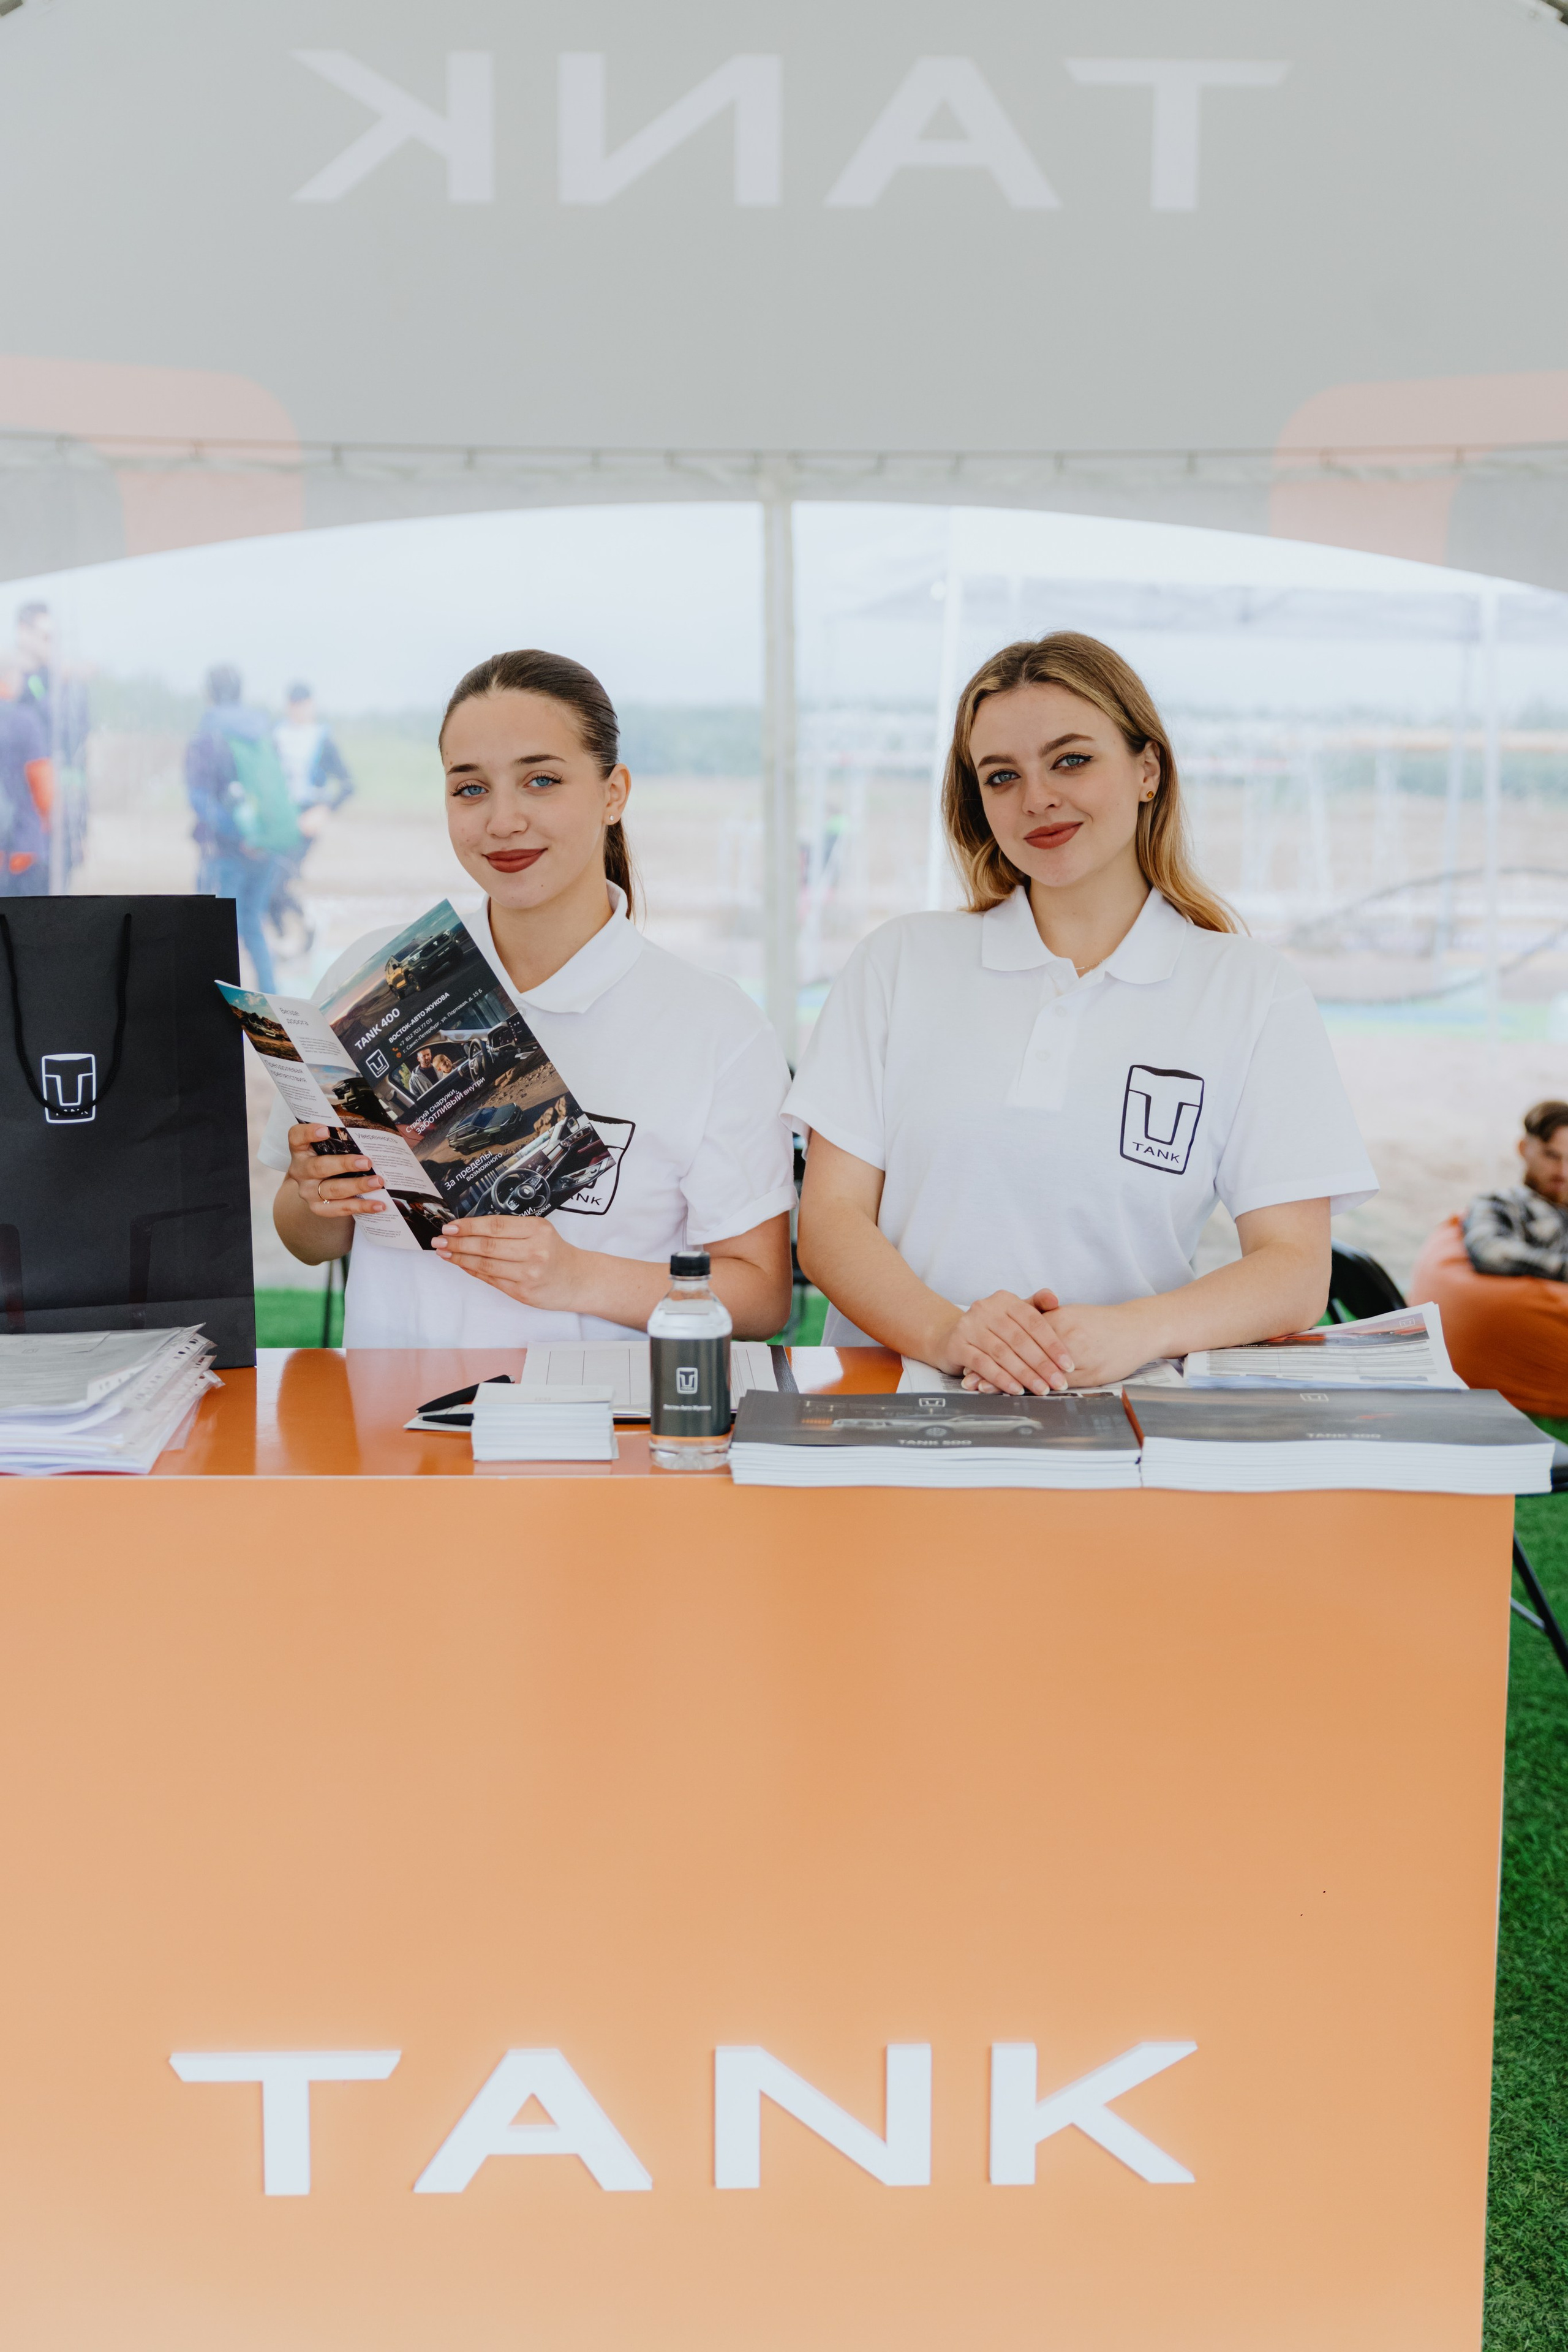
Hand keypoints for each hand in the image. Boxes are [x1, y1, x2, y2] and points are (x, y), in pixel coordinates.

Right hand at [285, 1124, 386, 1220]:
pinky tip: (379, 1204)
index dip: (308, 1133)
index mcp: (301, 1150)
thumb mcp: (329, 1147)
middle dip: (344, 1164)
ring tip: (379, 1182)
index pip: (296, 1137)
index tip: (325, 1129)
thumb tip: (384, 1130)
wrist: (315, 1188)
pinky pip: (341, 1209)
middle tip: (367, 1161)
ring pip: (332, 1189)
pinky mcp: (319, 1208)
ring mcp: (308, 1191)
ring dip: (358, 1186)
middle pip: (319, 1167)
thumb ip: (343, 1138)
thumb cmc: (327, 1159)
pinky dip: (362, 1206)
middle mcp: (301, 1170)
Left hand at [433, 1214, 586, 1309]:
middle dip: (458, 1242)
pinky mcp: (523, 1293)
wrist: (579, 1280)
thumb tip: (470, 1229)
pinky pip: (491, 1280)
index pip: (495, 1225)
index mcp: (538, 1229)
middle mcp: (534, 1251)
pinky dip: (473, 1271)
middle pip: (487, 1245)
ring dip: (460, 1258)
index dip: (469, 1226)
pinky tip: (462, 1265)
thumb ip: (511, 1230)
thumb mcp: (540, 1232)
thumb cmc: (555, 1253)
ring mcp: (529, 1274)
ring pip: (486, 1264)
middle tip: (439, 1240)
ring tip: (444, 1252)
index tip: (450, 1226)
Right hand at [938, 1289, 1073, 1394]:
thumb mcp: (1013, 1314)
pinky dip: (1001, 1378)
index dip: (1053, 1345)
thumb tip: (1055, 1298)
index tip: (1067, 1365)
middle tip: (1058, 1382)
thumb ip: (1036, 1306)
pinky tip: (1016, 1389)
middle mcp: (985, 1309)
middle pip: (1019, 1339)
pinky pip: (982, 1364)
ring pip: (1002, 1353)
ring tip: (1041, 1389)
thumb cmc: (990, 1328)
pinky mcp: (956, 1345)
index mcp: (1004, 1299)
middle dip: (1042, 1364)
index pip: (1034, 1322)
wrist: (949, 1337)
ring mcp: (968, 1327)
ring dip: (1025, 1374)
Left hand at [964, 1295, 1154, 1390]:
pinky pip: (1056, 1385)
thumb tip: (1018, 1330)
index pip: (1017, 1335)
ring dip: (1008, 1381)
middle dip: (993, 1367)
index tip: (973, 1356)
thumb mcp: (1071, 1315)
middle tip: (969, 1378)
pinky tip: (1021, 1398)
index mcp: (1057, 1320)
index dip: (994, 1347)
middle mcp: (1063, 1337)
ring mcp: (1076, 1357)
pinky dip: (1035, 1390)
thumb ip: (1045, 1320)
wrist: (1139, 1329)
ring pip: (1035, 1371)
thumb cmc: (1103, 1324)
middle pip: (1020, 1353)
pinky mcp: (1088, 1374)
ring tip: (983, 1391)